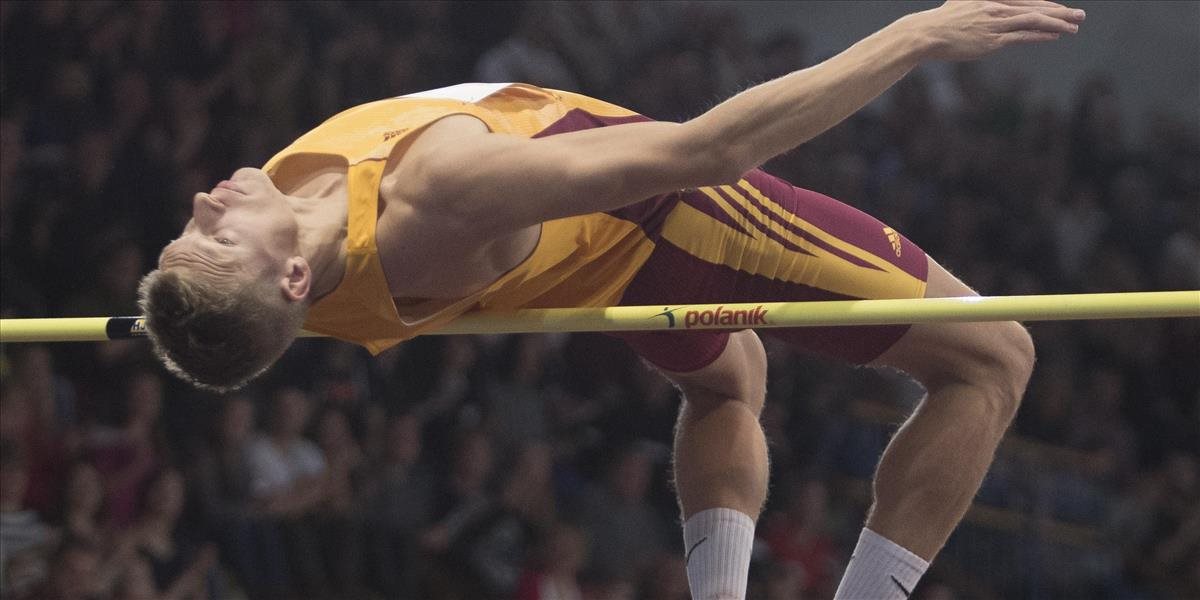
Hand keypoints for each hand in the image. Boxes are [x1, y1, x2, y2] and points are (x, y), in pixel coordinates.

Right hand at [904, 0, 1085, 60]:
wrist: (927, 33)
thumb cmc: (941, 22)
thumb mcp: (961, 4)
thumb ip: (977, 5)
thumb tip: (981, 10)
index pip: (1026, 0)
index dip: (1046, 5)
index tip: (1061, 9)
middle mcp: (997, 7)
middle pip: (1035, 8)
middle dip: (1061, 12)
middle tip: (1080, 15)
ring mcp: (995, 23)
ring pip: (1034, 20)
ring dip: (1057, 23)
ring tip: (1075, 26)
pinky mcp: (992, 39)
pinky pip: (1023, 36)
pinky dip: (1041, 35)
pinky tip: (1055, 35)